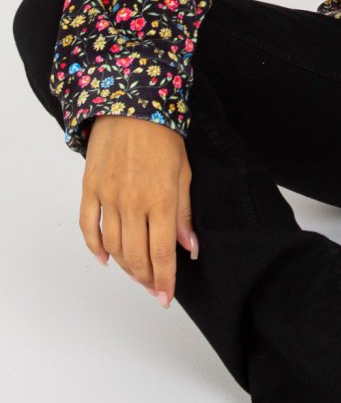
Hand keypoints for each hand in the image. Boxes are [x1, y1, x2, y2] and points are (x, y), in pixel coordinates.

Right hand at [80, 114, 198, 304]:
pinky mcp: (89, 189)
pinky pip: (88, 227)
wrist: (130, 106)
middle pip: (135, 255)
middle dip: (146, 278)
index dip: (164, 279)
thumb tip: (189, 247)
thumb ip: (184, 213)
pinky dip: (95, 247)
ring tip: (137, 275)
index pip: (161, 252)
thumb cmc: (163, 136)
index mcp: (160, 200)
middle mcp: (131, 203)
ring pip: (113, 246)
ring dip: (125, 266)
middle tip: (154, 288)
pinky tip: (106, 259)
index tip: (167, 297)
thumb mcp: (184, 172)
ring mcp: (107, 197)